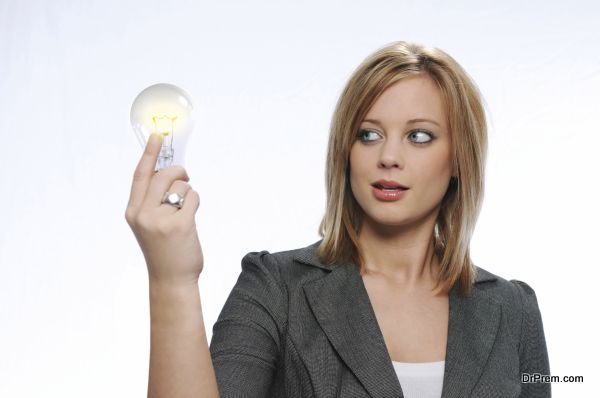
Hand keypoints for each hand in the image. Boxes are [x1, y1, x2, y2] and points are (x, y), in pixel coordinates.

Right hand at [125, 133, 203, 285]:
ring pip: (180, 186)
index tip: (157, 136)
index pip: (140, 175)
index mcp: (133, 211)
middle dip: (178, 171)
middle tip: (186, 175)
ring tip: (185, 211)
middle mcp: (143, 213)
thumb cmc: (164, 249)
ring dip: (188, 192)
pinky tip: (191, 217)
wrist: (171, 279)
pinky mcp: (180, 224)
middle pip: (163, 175)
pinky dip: (196, 202)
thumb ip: (153, 200)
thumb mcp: (149, 224)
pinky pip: (193, 197)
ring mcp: (160, 219)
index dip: (149, 154)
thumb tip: (170, 173)